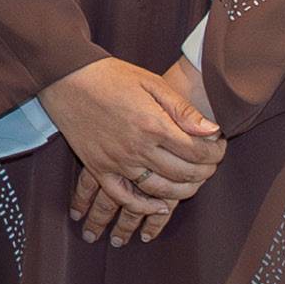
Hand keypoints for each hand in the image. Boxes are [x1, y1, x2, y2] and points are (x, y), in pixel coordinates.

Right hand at [39, 57, 224, 246]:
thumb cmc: (110, 76)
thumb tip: (212, 131)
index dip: (215, 153)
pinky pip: (124, 197)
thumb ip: (182, 109)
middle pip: (184, 174)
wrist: (65, 78)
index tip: (219, 148)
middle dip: (205, 172)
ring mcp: (117, 161)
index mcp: (154, 125)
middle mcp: (137, 148)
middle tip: (210, 164)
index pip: (197, 152)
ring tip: (193, 182)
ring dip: (183, 191)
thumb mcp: (152, 83)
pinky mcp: (98, 168)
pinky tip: (160, 205)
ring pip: (160, 190)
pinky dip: (144, 207)